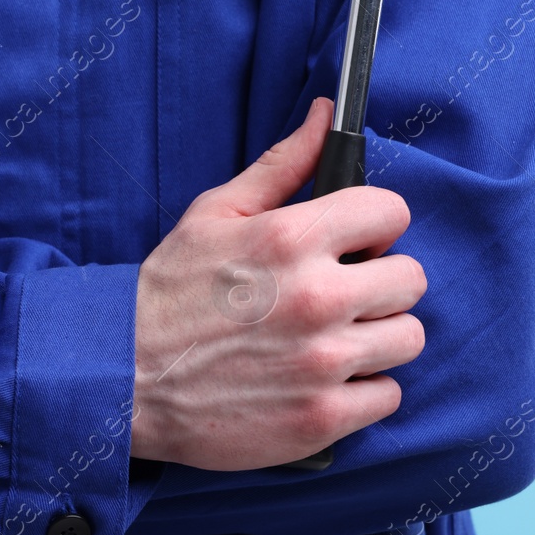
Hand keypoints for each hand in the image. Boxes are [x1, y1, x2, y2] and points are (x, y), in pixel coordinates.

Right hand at [130, 97, 426, 470]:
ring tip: (333, 339)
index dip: (375, 224)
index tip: (356, 242)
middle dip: (380, 282)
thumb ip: (282, 165)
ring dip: (376, 338)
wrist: (124, 379)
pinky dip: (362, 391)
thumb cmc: (169, 293)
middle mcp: (316, 297)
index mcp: (291, 238)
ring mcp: (322, 362)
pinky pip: (388, 395)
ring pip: (406, 338)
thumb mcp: (215, 213)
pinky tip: (323, 380)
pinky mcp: (322, 418)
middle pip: (410, 278)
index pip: (391, 212)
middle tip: (341, 294)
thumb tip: (327, 116)